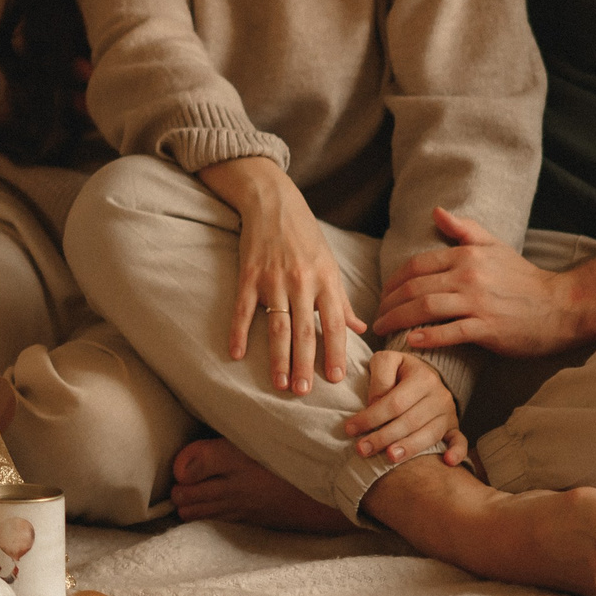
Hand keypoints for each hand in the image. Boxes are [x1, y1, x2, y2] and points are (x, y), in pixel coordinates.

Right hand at [198, 156, 364, 394]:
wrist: (273, 203)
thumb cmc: (305, 236)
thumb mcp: (330, 265)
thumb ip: (342, 300)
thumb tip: (360, 329)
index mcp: (326, 280)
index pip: (334, 324)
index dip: (335, 352)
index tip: (335, 379)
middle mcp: (302, 282)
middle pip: (305, 331)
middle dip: (305, 364)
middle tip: (304, 393)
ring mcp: (273, 280)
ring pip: (277, 326)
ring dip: (278, 358)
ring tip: (280, 384)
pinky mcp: (248, 275)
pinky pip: (243, 310)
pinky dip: (238, 332)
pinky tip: (236, 354)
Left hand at [340, 350, 455, 463]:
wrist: (423, 373)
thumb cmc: (398, 370)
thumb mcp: (386, 360)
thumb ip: (379, 375)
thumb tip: (375, 401)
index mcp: (423, 377)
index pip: (394, 402)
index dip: (371, 417)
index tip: (350, 428)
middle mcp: (439, 395)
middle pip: (409, 421)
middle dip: (383, 437)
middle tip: (361, 449)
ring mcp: (448, 413)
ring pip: (429, 435)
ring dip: (409, 448)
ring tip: (389, 457)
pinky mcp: (453, 427)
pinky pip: (460, 441)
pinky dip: (457, 452)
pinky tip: (448, 461)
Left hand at [375, 207, 580, 356]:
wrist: (561, 306)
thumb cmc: (523, 279)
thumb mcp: (495, 247)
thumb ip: (464, 229)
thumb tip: (436, 211)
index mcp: (467, 256)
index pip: (416, 266)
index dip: (392, 281)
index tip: (382, 295)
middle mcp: (469, 276)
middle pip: (414, 288)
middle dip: (388, 304)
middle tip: (376, 317)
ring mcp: (478, 303)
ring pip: (425, 308)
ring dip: (398, 320)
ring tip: (384, 330)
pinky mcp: (488, 328)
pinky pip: (450, 332)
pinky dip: (427, 337)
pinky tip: (412, 341)